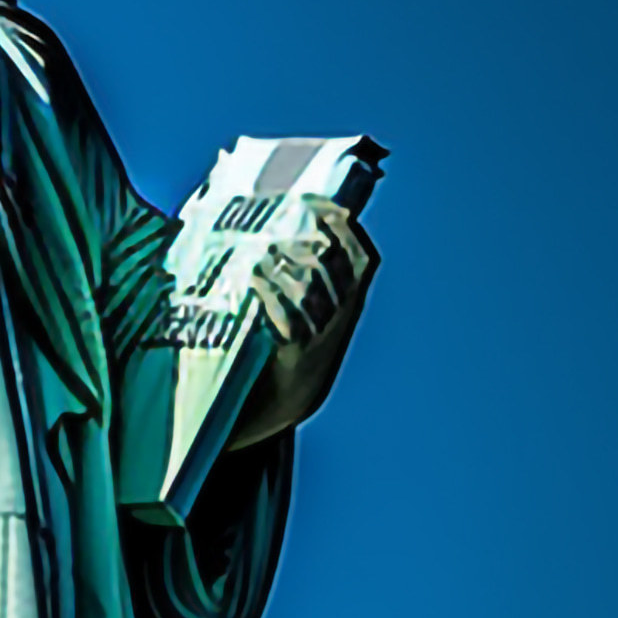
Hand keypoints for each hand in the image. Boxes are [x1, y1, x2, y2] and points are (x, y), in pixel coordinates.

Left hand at [226, 202, 377, 447]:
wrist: (280, 410)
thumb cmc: (288, 352)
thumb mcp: (310, 316)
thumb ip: (308, 281)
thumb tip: (291, 234)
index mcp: (348, 309)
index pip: (364, 262)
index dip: (350, 231)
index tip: (330, 206)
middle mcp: (340, 323)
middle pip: (334, 271)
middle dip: (310, 241)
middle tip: (285, 223)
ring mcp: (320, 340)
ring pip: (312, 290)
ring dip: (287, 264)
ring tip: (263, 249)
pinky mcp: (294, 356)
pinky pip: (287, 317)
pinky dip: (271, 293)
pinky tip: (254, 276)